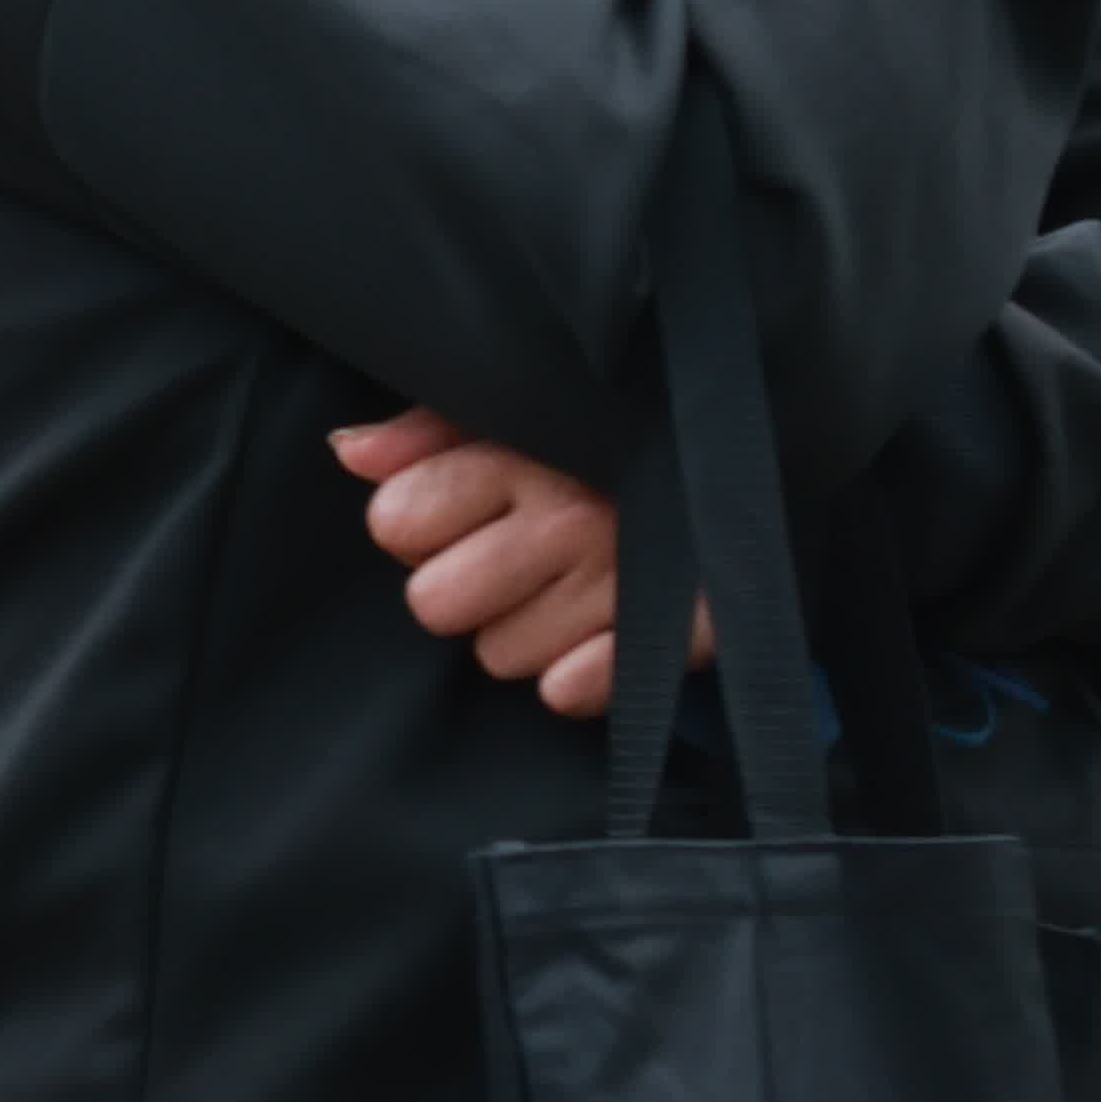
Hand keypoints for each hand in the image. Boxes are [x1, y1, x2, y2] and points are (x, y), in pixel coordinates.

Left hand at [332, 409, 709, 717]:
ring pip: (497, 655)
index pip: (397, 520)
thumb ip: (429, 428)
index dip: (420, 520)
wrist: (751, 453)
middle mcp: (567, 517)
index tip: (464, 508)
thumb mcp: (521, 410)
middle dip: (465, 585)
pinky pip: (568, 691)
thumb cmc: (610, 437)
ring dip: (524, 630)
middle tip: (512, 557)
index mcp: (523, 453)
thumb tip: (350, 452)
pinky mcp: (670, 636)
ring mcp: (617, 580)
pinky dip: (577, 676)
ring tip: (567, 585)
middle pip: (434, 602)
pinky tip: (593, 635)